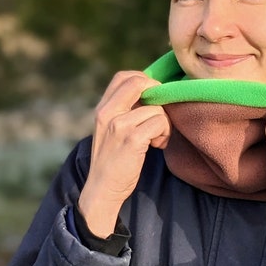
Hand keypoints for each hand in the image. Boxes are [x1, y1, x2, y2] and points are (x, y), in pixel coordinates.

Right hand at [78, 72, 170, 236]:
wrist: (102, 189)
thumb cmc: (113, 161)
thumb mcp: (110, 129)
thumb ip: (124, 110)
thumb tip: (153, 93)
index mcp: (102, 108)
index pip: (124, 76)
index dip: (144, 81)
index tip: (152, 101)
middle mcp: (107, 112)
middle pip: (140, 83)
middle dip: (158, 96)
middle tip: (159, 115)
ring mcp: (119, 125)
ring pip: (156, 108)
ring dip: (164, 123)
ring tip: (156, 139)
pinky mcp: (132, 139)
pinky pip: (159, 122)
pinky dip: (164, 134)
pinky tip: (157, 146)